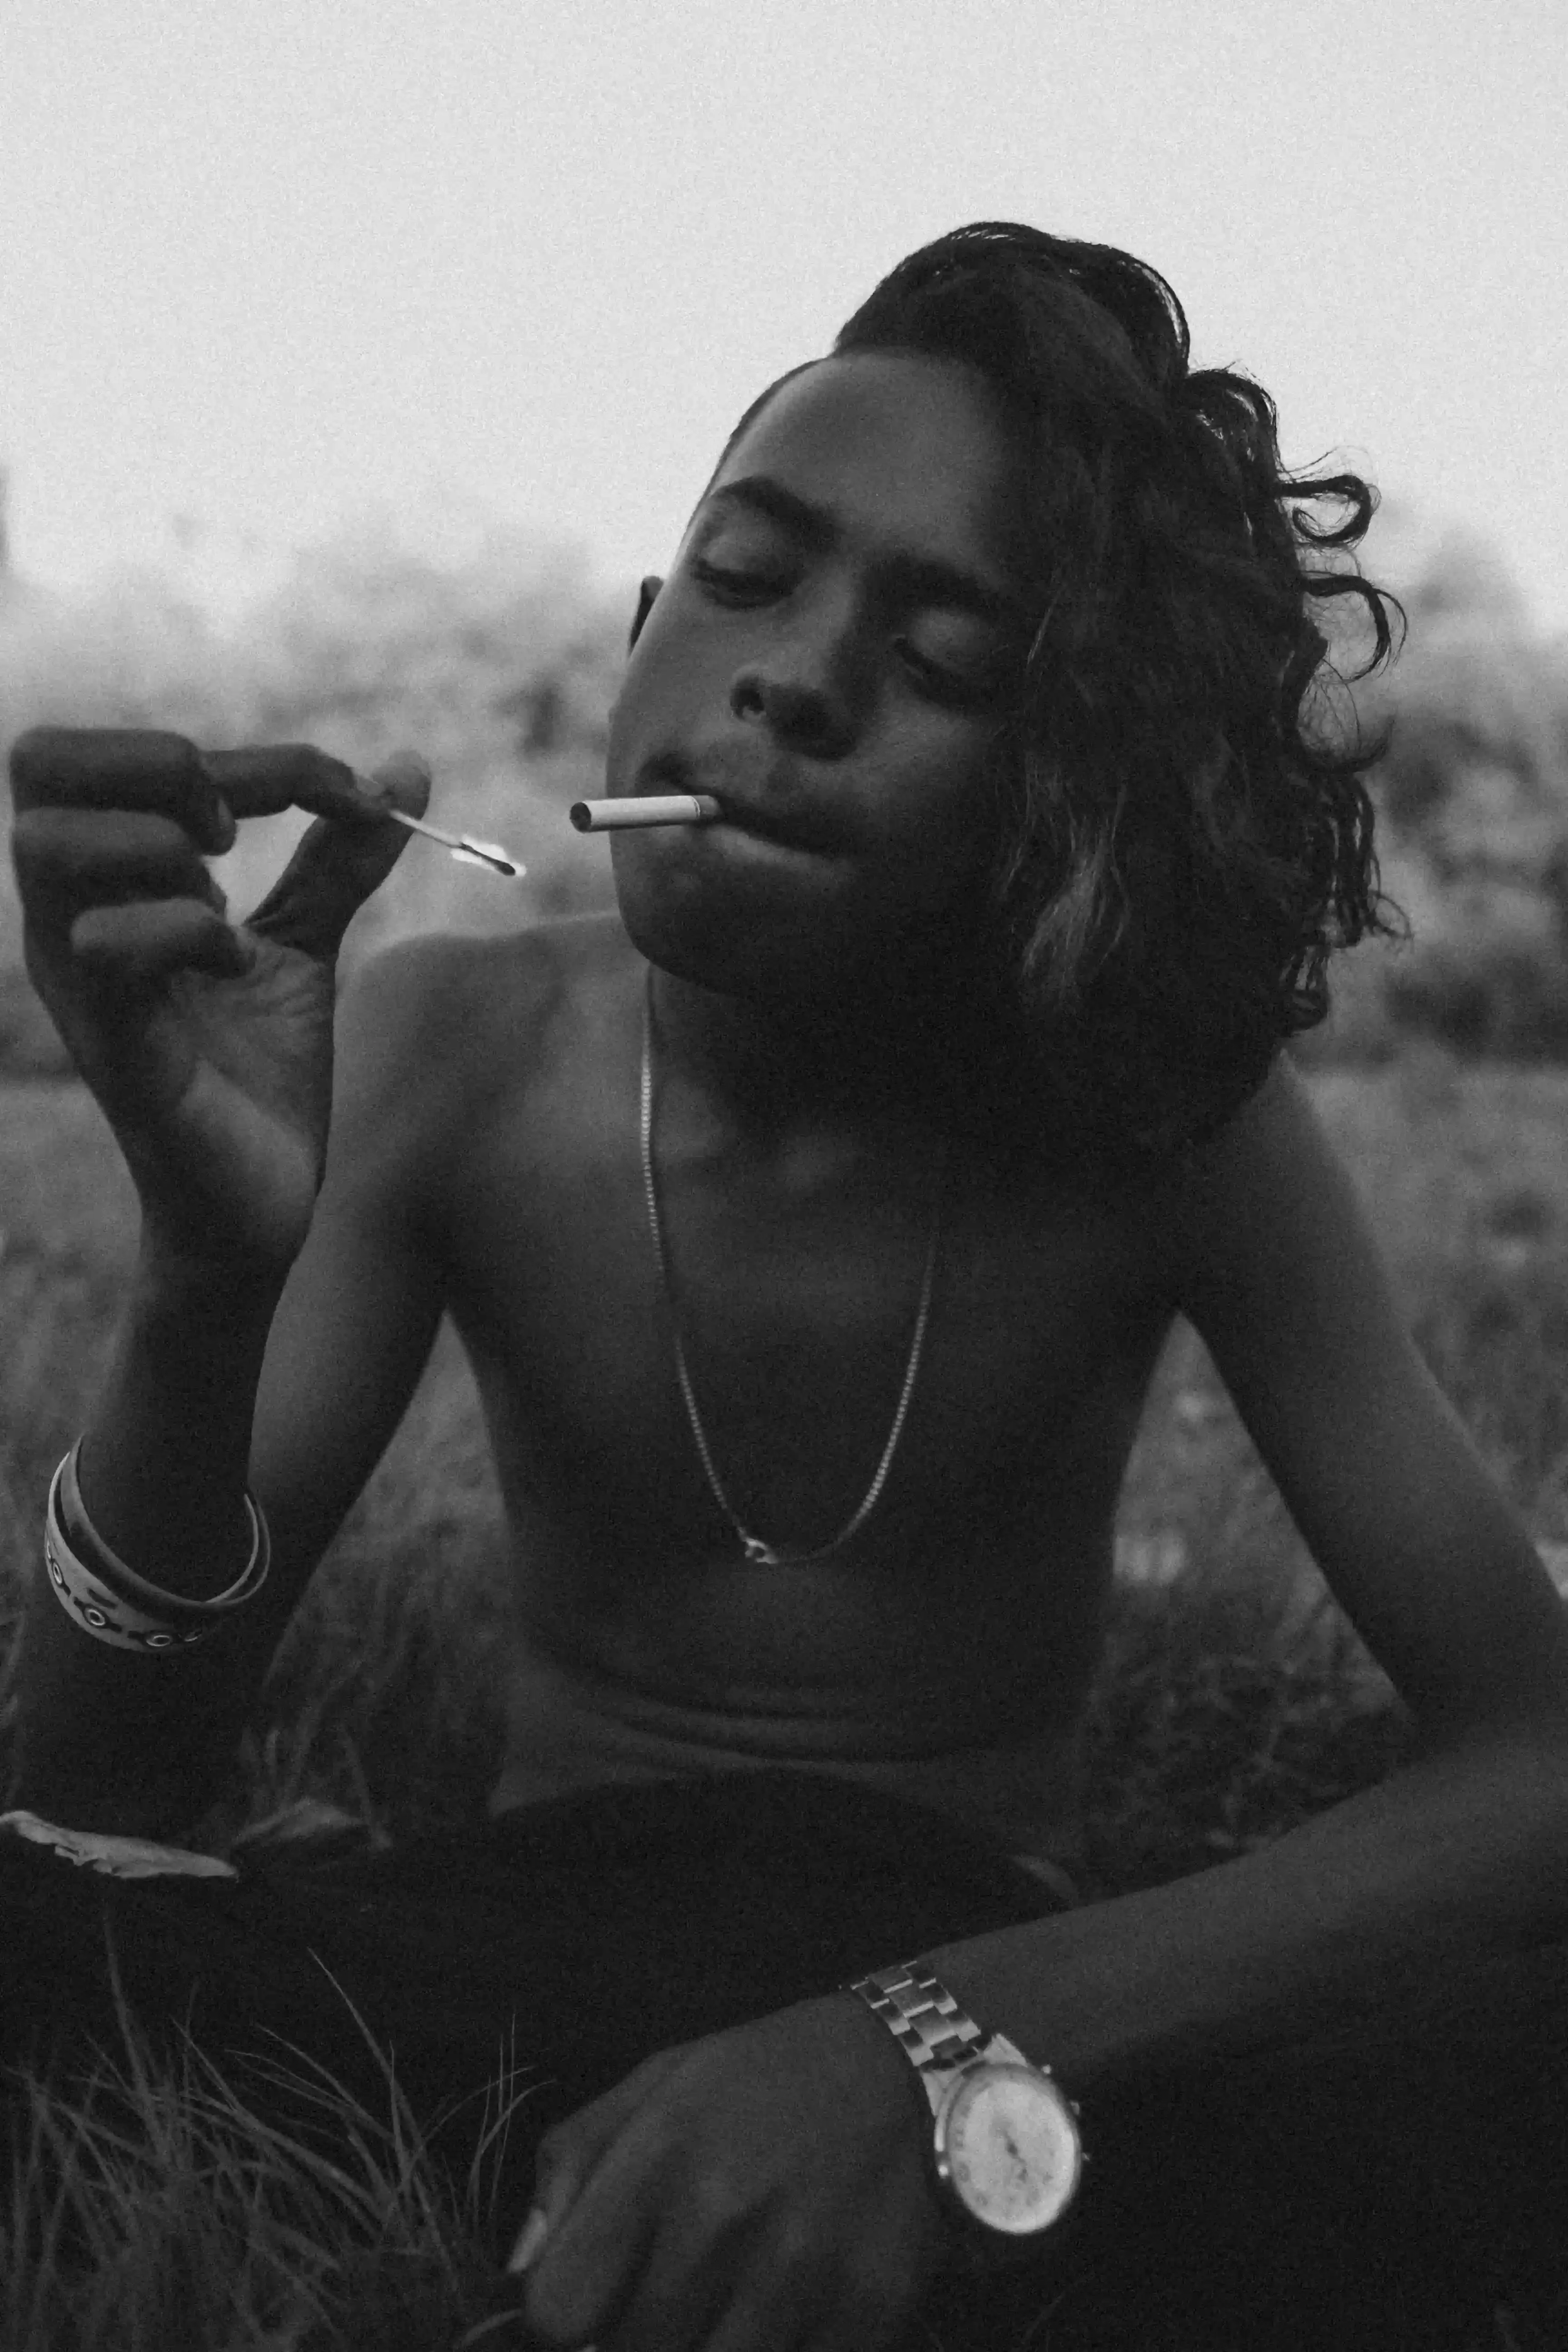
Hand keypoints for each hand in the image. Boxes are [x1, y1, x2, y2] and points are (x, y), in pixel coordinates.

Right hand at [8, 728, 426, 1270]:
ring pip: (50, 842)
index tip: (341, 791)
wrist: (264, 1204)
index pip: (110, 755)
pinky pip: (104, 943)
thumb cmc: (261, 1077)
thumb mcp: (305, 943)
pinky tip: (236, 962)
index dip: (239, 751)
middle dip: (163, 765)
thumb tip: (406, 768)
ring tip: (227, 898)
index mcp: (102, 886)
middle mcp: (67, 920)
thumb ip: (340, 857)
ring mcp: (79, 981)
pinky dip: (184, 929)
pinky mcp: (112, 1044)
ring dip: (160, 843)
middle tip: (241, 832)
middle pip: (43, 762)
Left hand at [507, 1995, 946, 2351]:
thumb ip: (574, 2166)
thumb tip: (519, 2269)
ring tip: (728, 2302)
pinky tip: (784, 2315)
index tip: (595, 2300)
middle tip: (677, 2294)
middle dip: (642, 2336)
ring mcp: (799, 2272)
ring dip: (707, 2350)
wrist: (909, 2074)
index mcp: (661, 2153)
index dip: (567, 2316)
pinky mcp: (865, 2315)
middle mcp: (724, 2213)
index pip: (558, 2307)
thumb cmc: (764, 2083)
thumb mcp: (658, 2086)